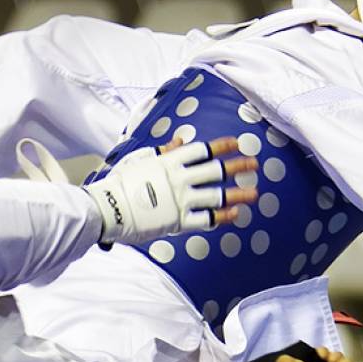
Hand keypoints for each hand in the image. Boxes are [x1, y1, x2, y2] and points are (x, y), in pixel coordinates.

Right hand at [84, 136, 257, 244]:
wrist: (107, 209)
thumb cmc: (118, 184)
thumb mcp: (140, 160)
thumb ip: (163, 150)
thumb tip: (180, 140)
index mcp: (169, 162)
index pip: (202, 150)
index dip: (222, 146)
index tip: (237, 144)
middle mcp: (179, 180)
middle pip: (216, 170)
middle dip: (238, 166)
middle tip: (253, 164)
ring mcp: (181, 201)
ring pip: (218, 196)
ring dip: (239, 193)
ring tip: (255, 192)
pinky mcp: (179, 222)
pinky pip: (207, 219)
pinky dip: (223, 217)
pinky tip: (236, 214)